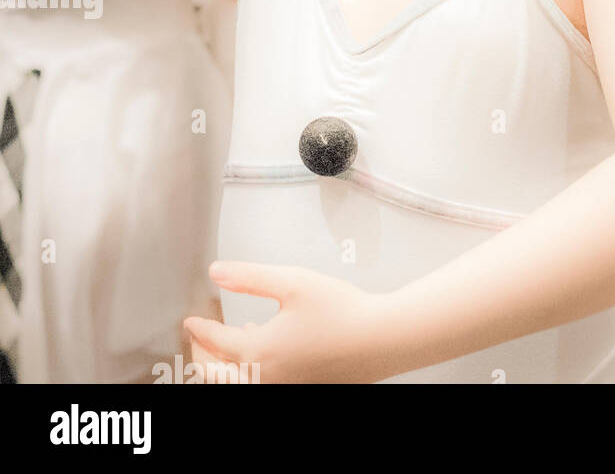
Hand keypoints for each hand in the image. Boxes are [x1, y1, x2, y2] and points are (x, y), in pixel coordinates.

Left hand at [184, 261, 399, 383]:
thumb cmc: (342, 310)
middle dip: (202, 356)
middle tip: (197, 339)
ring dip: (223, 368)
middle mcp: (265, 377)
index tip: (191, 321)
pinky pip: (260, 383)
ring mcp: (283, 386)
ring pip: (238, 383)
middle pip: (217, 375)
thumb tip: (217, 272)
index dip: (199, 329)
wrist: (380, 338)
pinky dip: (247, 372)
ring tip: (222, 349)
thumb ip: (250, 276)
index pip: (215, 342)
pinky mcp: (300, 386)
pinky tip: (261, 352)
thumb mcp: (293, 282)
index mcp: (258, 351)